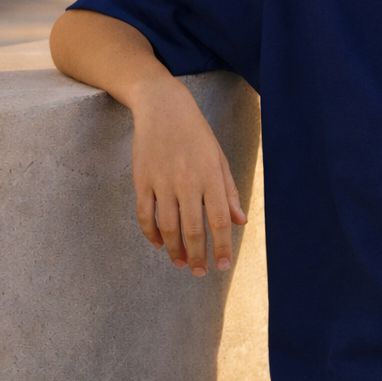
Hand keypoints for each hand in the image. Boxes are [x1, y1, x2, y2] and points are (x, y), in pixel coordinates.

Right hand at [129, 76, 246, 275]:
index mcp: (211, 176)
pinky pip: (145, 214)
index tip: (222, 266)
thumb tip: (240, 222)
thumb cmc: (197, 134)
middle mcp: (187, 181)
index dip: (222, 247)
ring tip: (181, 263)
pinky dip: (151, 233)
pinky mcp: (142, 180)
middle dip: (198, 255)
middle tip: (200, 272)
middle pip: (193, 229)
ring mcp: (162, 182)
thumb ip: (229, 192)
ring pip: (168, 226)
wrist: (163, 109)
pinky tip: (159, 244)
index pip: (219, 221)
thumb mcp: (219, 158)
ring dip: (174, 249)